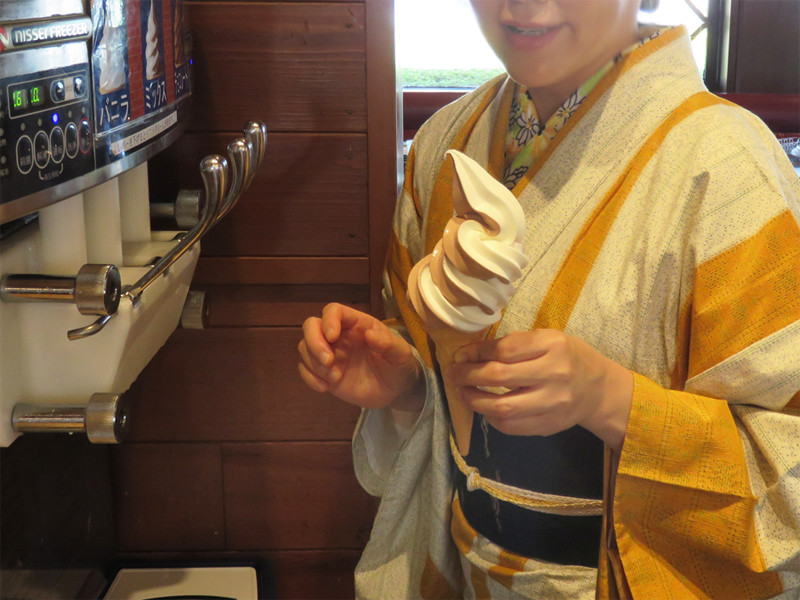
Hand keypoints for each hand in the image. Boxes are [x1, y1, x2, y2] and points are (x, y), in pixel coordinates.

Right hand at [298, 303, 424, 410]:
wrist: (395, 391)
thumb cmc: (398, 365)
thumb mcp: (401, 354)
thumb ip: (389, 343)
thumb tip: (370, 335)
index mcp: (357, 324)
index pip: (333, 311)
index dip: (329, 320)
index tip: (333, 337)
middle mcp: (339, 336)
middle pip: (311, 325)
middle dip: (314, 342)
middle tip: (328, 361)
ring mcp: (330, 354)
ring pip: (305, 347)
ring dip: (314, 363)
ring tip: (335, 378)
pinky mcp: (324, 373)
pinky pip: (305, 370)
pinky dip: (310, 378)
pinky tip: (326, 388)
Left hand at [447, 329, 632, 448]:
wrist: (598, 390)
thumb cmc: (567, 357)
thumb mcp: (547, 339)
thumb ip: (514, 344)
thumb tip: (470, 355)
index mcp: (553, 345)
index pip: (504, 350)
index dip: (476, 353)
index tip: (460, 355)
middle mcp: (555, 374)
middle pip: (500, 377)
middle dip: (468, 376)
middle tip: (453, 374)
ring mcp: (552, 403)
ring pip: (503, 407)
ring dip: (475, 400)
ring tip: (462, 392)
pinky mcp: (549, 425)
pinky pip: (511, 426)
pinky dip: (492, 418)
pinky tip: (484, 408)